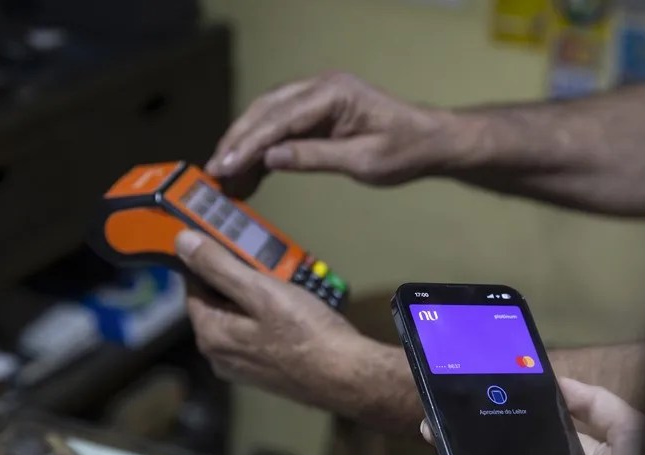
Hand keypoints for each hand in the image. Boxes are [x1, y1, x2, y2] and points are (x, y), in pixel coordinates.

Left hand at [174, 229, 364, 404]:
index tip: (238, 247)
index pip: (195, 286)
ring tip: (288, 286)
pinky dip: (271, 319)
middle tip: (272, 267)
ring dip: (260, 299)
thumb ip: (219, 267)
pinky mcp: (266, 374)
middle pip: (219, 304)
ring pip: (241, 319)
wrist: (348, 377)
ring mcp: (243, 368)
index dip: (214, 263)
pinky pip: (259, 335)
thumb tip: (183, 243)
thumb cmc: (307, 333)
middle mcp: (219, 356)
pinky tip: (296, 313)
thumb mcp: (262, 291)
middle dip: (241, 281)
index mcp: (211, 335)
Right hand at [205, 72, 463, 196]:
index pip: (279, 118)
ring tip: (226, 177)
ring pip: (268, 116)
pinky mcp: (319, 111)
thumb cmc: (405, 150)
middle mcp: (320, 87)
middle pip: (265, 111)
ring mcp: (318, 96)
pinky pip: (282, 125)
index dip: (247, 144)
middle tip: (214, 173)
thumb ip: (315, 157)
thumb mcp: (362, 162)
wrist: (430, 141)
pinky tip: (250, 172)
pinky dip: (264, 147)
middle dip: (237, 142)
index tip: (223, 167)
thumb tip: (270, 158)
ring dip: (245, 145)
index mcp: (333, 94)